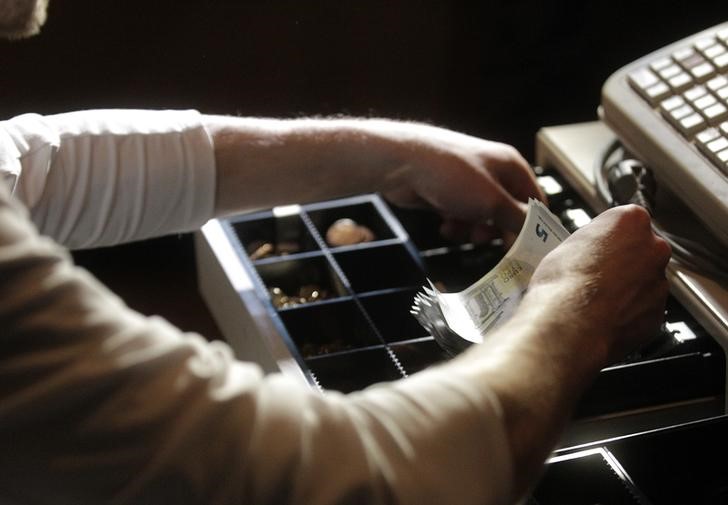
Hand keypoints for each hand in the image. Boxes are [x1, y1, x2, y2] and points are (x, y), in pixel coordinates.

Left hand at [380, 125, 544, 242]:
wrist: (401, 164)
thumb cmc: (452, 176)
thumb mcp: (492, 202)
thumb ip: (519, 220)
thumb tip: (540, 235)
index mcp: (511, 166)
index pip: (535, 201)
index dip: (532, 227)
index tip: (524, 251)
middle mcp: (493, 171)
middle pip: (508, 211)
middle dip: (496, 230)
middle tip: (484, 241)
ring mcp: (468, 182)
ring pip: (482, 217)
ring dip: (473, 230)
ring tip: (460, 231)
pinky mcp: (448, 192)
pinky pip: (461, 215)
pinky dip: (456, 224)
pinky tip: (445, 226)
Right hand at [525, 204, 671, 365]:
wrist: (569, 325)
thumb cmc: (564, 284)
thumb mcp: (565, 245)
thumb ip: (591, 242)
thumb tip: (590, 250)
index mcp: (631, 221)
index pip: (625, 220)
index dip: (607, 236)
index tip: (596, 246)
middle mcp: (653, 249)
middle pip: (641, 250)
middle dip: (623, 262)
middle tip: (595, 273)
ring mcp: (658, 284)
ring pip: (644, 282)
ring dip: (626, 288)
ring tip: (595, 299)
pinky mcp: (657, 315)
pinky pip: (643, 310)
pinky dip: (628, 313)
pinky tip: (603, 316)